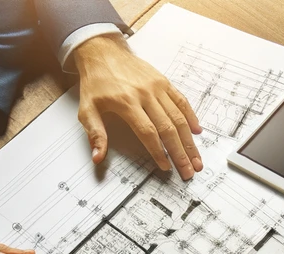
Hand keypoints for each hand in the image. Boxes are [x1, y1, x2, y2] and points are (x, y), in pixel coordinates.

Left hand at [70, 33, 201, 178]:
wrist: (102, 51)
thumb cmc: (95, 82)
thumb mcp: (87, 108)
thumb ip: (95, 134)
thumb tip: (97, 158)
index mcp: (127, 102)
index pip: (147, 132)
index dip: (158, 151)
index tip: (166, 167)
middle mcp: (145, 94)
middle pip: (168, 128)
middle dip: (180, 153)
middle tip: (189, 171)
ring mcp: (157, 87)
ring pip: (178, 117)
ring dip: (189, 140)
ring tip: (196, 159)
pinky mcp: (163, 81)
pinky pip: (181, 100)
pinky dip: (190, 116)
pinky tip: (197, 132)